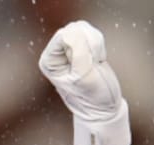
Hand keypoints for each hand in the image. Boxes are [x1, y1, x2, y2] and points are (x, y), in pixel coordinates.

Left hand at [39, 21, 130, 144]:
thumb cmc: (91, 97)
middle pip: (74, 29)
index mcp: (49, 61)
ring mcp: (68, 48)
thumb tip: (73, 32)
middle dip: (88, 45)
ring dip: (95, 44)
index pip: (63, 36)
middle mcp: (55, 53)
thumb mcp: (83, 77)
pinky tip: (97, 59)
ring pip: (83, 28)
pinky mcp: (81, 46)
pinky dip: (98, 44)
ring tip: (94, 63)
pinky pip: (91, 32)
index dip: (79, 46)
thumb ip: (78, 53)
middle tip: (91, 65)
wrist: (104, 106)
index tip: (85, 64)